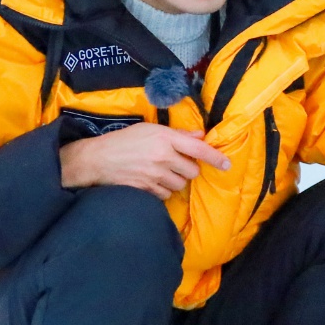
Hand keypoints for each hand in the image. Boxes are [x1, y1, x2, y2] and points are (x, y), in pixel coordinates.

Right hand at [60, 124, 229, 199]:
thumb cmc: (123, 141)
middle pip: (192, 171)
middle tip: (175, 165)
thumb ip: (177, 134)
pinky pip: (165, 195)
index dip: (215, 157)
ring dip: (175, 182)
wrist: (97, 159)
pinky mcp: (147, 189)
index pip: (198, 148)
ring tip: (160, 174)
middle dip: (187, 171)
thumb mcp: (149, 129)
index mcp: (165, 138)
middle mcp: (163, 157)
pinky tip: (150, 182)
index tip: (227, 164)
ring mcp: (155, 175)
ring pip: (180, 185)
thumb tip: (200, 135)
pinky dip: (162, 191)